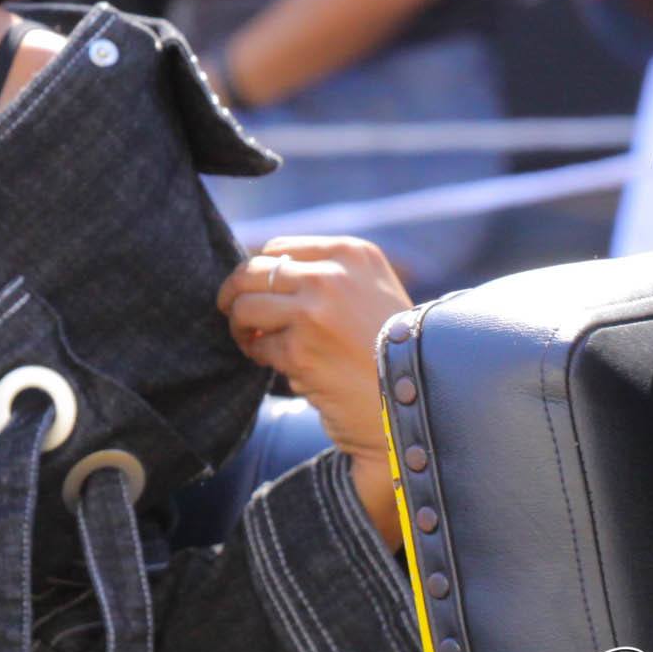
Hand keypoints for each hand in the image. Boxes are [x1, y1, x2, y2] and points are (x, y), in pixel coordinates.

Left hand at [218, 236, 413, 543]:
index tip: (253, 291)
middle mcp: (332, 276)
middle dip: (235, 295)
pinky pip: (257, 345)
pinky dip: (257, 354)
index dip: (257, 272)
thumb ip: (325, 275)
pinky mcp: (300, 351)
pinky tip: (276, 364)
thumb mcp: (370, 291)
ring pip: (245, 306)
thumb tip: (255, 271)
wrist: (418, 403)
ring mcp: (314, 312)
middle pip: (253, 272)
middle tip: (233, 315)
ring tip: (254, 342)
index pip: (278, 248)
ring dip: (241, 326)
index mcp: (352, 254)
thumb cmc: (392, 349)